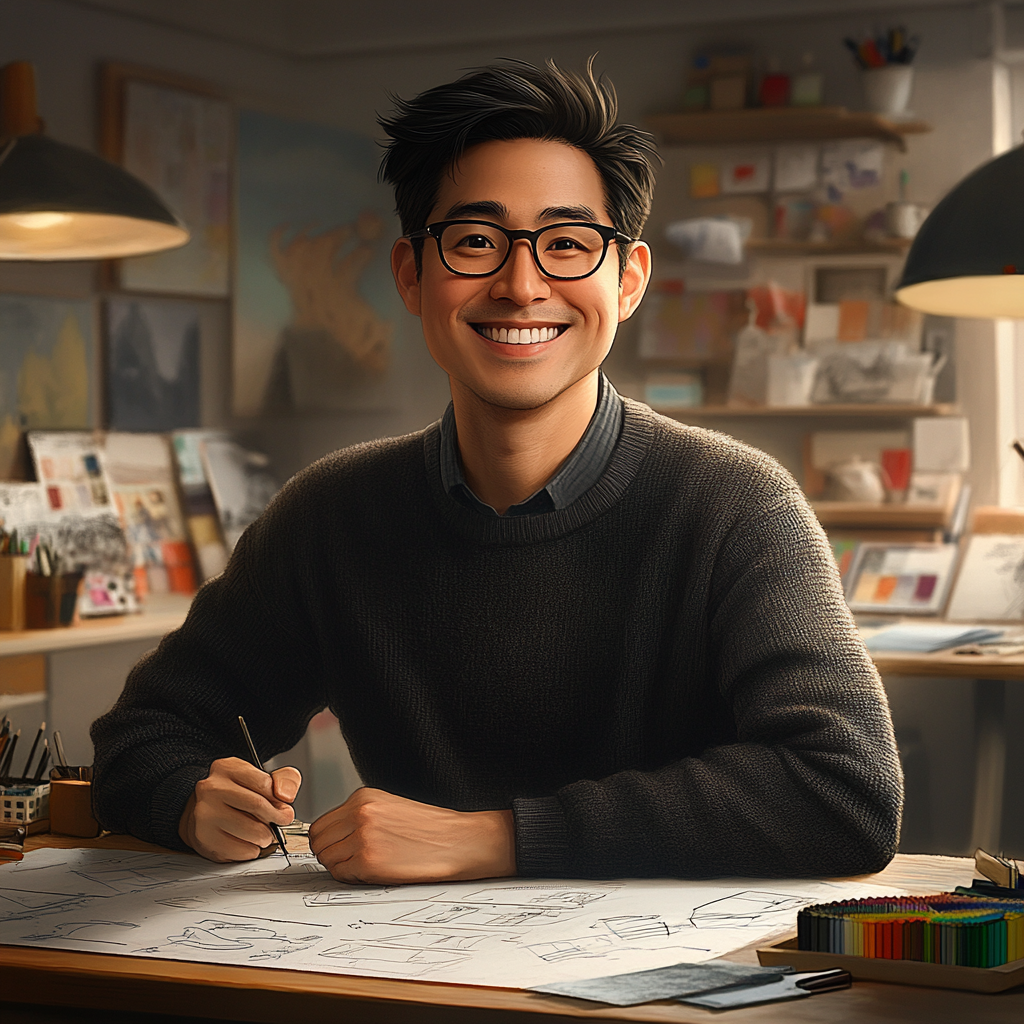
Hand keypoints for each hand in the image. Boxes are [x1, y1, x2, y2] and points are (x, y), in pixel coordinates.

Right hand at [178, 757, 300, 862]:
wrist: (202, 813)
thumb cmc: (235, 795)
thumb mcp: (259, 777)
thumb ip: (284, 779)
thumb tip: (286, 796)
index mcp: (227, 768)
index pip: (265, 783)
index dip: (280, 800)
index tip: (284, 808)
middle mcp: (211, 788)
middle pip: (258, 806)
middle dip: (276, 818)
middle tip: (279, 823)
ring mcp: (204, 814)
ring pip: (251, 830)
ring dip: (265, 837)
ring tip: (264, 835)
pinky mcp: (204, 838)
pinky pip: (239, 850)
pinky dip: (251, 851)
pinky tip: (248, 843)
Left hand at [308, 787, 515, 883]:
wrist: (459, 841)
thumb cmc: (429, 828)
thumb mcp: (390, 807)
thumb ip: (359, 816)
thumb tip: (331, 836)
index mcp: (363, 797)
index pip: (320, 824)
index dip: (329, 840)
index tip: (342, 847)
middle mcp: (359, 813)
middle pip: (318, 842)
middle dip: (332, 854)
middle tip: (355, 859)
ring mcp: (362, 837)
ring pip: (328, 860)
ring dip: (343, 867)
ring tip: (371, 864)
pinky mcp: (368, 861)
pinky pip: (342, 876)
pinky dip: (354, 878)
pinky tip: (377, 871)